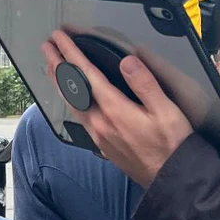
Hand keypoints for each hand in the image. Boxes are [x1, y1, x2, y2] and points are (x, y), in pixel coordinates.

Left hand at [43, 29, 193, 188]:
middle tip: (46, 46)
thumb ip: (145, 84)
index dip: (70, 53)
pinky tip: (70, 98)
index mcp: (115, 110)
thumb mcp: (166, 111)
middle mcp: (101, 123)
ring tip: (50, 66)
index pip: (86, 75)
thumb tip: (127, 62)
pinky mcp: (101, 144)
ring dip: (59, 82)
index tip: (59, 38)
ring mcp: (99, 135)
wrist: (172, 181)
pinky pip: (77, 116)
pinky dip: (69, 99)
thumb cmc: (173, 146)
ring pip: (71, 103)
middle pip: (71, 88)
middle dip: (57, 64)